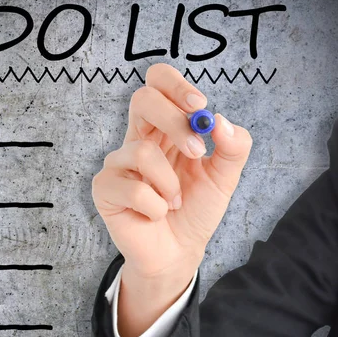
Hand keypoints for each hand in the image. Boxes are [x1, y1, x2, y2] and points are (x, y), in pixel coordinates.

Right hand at [91, 64, 252, 331]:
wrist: (178, 252)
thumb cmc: (195, 210)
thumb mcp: (224, 178)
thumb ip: (232, 148)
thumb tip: (220, 121)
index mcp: (163, 128)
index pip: (157, 84)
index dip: (174, 85)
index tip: (198, 106)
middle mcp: (137, 138)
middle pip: (142, 99)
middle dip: (174, 122)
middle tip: (196, 152)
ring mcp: (118, 163)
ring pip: (141, 151)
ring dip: (169, 183)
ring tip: (174, 201)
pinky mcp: (105, 188)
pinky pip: (132, 188)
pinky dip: (155, 206)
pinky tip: (156, 214)